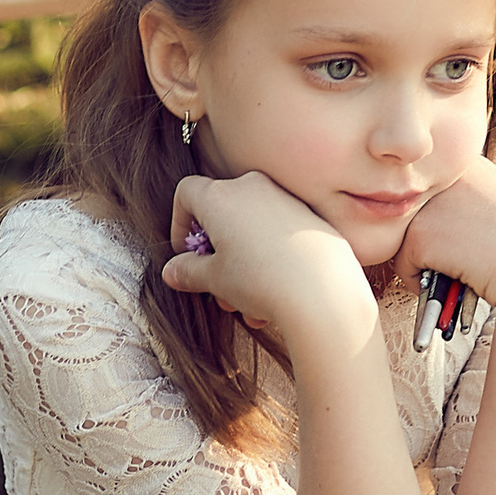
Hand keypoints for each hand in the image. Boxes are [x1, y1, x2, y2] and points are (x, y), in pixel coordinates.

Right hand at [161, 171, 375, 357]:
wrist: (323, 290)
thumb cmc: (261, 280)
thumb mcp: (215, 279)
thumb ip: (188, 271)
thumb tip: (172, 271)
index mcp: (221, 196)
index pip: (187, 192)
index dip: (179, 223)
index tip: (184, 254)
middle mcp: (253, 187)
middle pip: (222, 213)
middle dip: (215, 255)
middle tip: (216, 288)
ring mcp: (285, 199)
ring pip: (251, 230)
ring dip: (242, 267)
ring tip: (246, 307)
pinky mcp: (311, 216)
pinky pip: (278, 235)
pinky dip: (269, 262)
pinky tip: (272, 301)